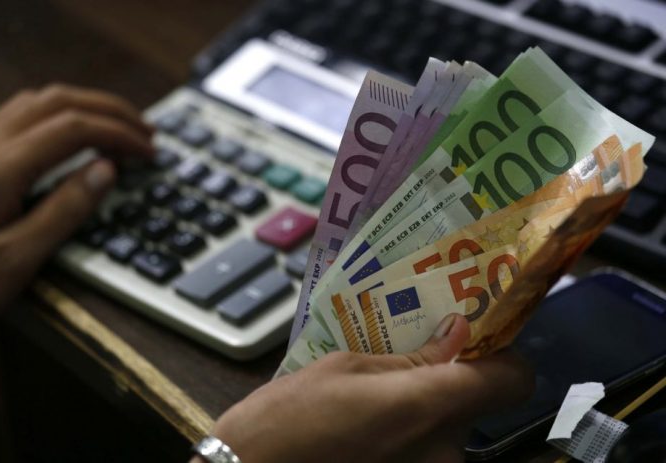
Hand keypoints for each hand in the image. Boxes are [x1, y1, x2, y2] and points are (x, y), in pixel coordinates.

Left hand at [0, 84, 152, 329]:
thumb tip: (105, 171)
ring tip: (114, 127)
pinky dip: (56, 116)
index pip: (73, 128)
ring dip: (82, 106)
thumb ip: (64, 212)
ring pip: (34, 103)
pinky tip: (69, 138)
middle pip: (56, 101)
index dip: (119, 133)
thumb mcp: (15, 261)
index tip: (149, 150)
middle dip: (107, 108)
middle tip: (143, 129)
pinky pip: (17, 118)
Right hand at [202, 314, 532, 462]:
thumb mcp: (344, 367)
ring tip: (378, 397)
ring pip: (448, 432)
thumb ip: (409, 356)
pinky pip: (427, 453)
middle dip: (450, 382)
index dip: (505, 358)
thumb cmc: (287, 419)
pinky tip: (369, 427)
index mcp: (427, 405)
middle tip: (412, 359)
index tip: (480, 342)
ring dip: (426, 411)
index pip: (512, 381)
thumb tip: (456, 332)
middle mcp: (442, 450)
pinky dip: (410, 437)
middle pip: (475, 406)